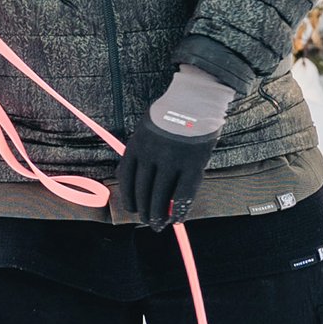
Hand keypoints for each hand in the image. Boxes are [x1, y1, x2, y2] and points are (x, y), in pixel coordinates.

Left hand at [113, 63, 235, 225]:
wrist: (195, 99)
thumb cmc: (172, 114)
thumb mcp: (148, 129)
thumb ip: (144, 153)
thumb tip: (144, 184)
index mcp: (136, 145)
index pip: (126, 179)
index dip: (129, 198)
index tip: (132, 209)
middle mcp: (150, 155)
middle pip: (143, 192)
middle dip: (144, 211)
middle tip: (148, 221)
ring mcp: (171, 161)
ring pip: (160, 197)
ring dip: (158, 215)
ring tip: (160, 224)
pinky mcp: (191, 165)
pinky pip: (182, 195)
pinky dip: (179, 210)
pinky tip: (178, 218)